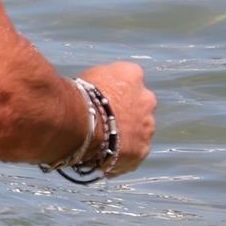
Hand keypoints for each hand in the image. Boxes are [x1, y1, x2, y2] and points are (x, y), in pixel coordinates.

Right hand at [79, 61, 155, 175]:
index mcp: (131, 74)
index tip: (104, 96)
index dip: (116, 89)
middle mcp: (147, 98)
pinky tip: (105, 152)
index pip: (130, 78)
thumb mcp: (88, 76)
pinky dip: (123, 152)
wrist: (79, 123)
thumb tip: (100, 87)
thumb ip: (102, 79)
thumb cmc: (78, 96)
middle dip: (127, 110)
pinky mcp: (142, 149)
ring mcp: (147, 126)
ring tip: (103, 138)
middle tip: (105, 118)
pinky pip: (134, 151)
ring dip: (127, 131)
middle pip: (139, 105)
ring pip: (139, 129)